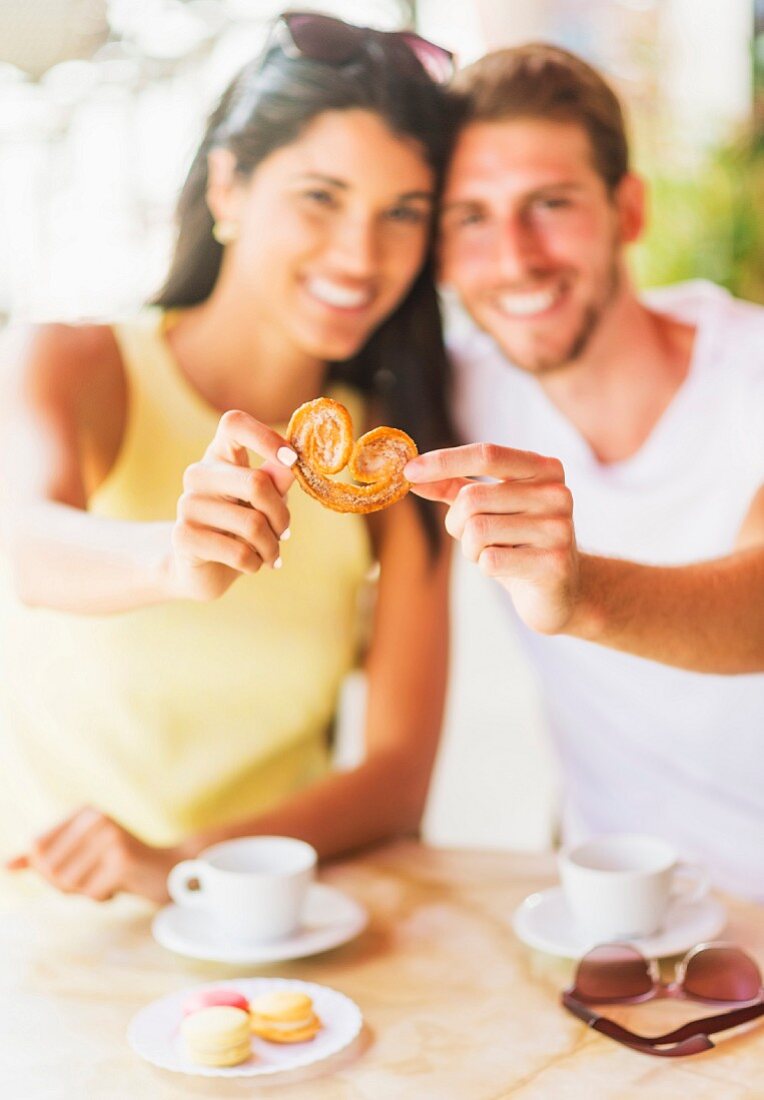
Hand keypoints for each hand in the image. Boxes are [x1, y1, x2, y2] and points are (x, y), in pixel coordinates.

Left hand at [5, 807, 180, 903]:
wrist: (168, 870)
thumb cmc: (117, 865)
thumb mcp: (79, 856)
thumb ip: (42, 859)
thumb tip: (6, 865)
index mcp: (83, 812)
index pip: (36, 850)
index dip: (49, 871)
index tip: (77, 868)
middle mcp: (96, 818)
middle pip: (49, 868)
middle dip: (67, 884)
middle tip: (94, 877)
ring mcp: (110, 836)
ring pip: (68, 883)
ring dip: (86, 891)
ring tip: (108, 879)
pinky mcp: (123, 858)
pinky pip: (91, 893)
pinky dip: (103, 897)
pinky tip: (121, 884)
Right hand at [168, 409, 296, 601]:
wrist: (204, 569)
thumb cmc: (241, 528)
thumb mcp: (264, 502)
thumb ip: (277, 481)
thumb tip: (291, 464)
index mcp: (220, 455)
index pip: (234, 423)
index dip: (266, 437)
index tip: (291, 460)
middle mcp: (198, 474)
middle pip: (256, 483)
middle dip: (282, 516)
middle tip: (285, 533)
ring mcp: (186, 504)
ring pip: (252, 523)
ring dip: (271, 546)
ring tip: (271, 554)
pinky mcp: (183, 536)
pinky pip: (238, 552)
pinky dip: (256, 563)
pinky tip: (252, 565)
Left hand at [405, 443, 579, 634]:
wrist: (561, 591)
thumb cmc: (520, 542)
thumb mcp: (490, 507)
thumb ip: (454, 487)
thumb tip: (413, 475)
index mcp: (544, 468)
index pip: (487, 454)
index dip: (444, 461)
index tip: (408, 471)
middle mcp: (557, 493)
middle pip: (474, 498)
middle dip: (457, 522)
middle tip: (471, 537)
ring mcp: (559, 528)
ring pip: (478, 530)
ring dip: (471, 547)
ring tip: (493, 552)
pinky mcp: (554, 564)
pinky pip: (491, 560)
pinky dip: (486, 566)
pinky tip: (507, 569)